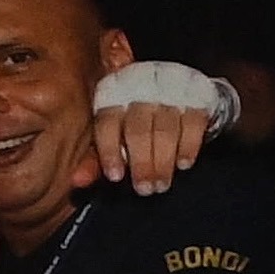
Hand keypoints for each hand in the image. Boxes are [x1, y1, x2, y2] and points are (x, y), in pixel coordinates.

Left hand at [83, 60, 235, 196]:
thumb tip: (77, 181)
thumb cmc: (138, 117)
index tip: (115, 177)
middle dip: (141, 163)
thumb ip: (99, 155)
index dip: (109, 150)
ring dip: (163, 161)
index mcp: (113, 94)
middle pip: (138, 129)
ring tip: (162, 185)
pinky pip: (193, 123)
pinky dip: (188, 146)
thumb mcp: (115, 129)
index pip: (107, 121)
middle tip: (144, 189)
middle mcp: (139, 89)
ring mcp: (170, 92)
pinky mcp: (196, 98)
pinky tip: (184, 164)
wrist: (178, 84)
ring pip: (165, 129)